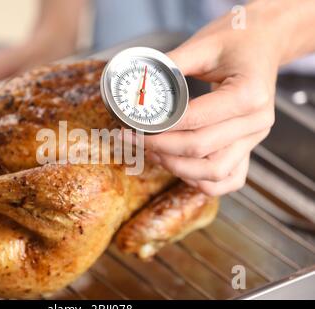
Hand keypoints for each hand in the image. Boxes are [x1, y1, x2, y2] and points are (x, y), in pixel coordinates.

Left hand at [137, 3, 286, 195]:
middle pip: (201, 149)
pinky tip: (178, 166)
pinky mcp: (248, 147)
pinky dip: (202, 181)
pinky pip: (229, 179)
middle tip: (133, 140)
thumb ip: (171, 66)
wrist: (263, 42)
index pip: (195, 120)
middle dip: (160, 148)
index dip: (159, 128)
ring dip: (178, 168)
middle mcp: (256, 122)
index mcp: (249, 94)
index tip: (133, 127)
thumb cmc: (236, 41)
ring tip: (152, 152)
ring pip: (215, 173)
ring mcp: (254, 139)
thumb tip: (137, 86)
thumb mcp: (203, 44)